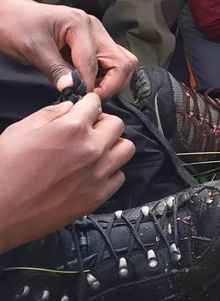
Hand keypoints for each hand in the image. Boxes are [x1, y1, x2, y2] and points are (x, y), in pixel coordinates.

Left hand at [0, 0, 136, 99]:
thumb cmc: (17, 26)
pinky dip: (107, 76)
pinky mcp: (95, 41)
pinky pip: (112, 61)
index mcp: (80, 24)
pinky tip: (90, 84)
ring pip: (123, 61)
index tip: (78, 101)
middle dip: (111, 85)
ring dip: (113, 81)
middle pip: (122, 61)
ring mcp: (98, 34)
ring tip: (91, 93)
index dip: (88, 86)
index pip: (93, 62)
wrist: (10, 13)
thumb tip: (73, 90)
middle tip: (90, 100)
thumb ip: (55, 70)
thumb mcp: (33, 49)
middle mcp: (95, 28)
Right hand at [0, 93, 134, 251]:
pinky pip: (119, 176)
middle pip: (117, 124)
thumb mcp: (22, 129)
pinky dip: (110, 172)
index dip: (87, 106)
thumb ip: (52, 113)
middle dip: (102, 123)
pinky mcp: (97, 196)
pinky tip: (92, 173)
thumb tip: (71, 107)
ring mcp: (98, 174)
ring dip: (112, 146)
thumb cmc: (4, 170)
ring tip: (94, 151)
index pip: (96, 103)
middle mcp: (91, 148)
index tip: (83, 112)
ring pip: (126, 148)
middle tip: (88, 131)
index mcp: (73, 128)